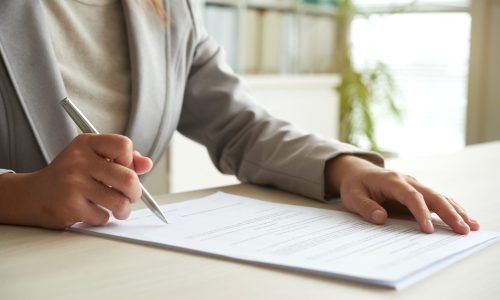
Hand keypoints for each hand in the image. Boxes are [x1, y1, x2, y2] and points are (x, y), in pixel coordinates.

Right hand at [0, 134, 152, 228]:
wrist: (32, 195)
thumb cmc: (70, 176)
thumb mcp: (93, 158)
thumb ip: (122, 160)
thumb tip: (146, 164)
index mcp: (86, 144)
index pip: (124, 145)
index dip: (130, 161)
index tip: (124, 169)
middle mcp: (79, 160)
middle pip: (128, 177)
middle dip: (135, 192)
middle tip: (131, 196)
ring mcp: (73, 183)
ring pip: (119, 201)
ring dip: (123, 209)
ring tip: (118, 209)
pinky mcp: (69, 206)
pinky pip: (102, 216)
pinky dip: (102, 218)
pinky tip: (92, 212)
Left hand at [324, 155, 479, 233]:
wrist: (357, 172)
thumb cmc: (354, 185)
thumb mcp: (352, 196)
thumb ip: (366, 207)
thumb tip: (380, 218)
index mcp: (391, 180)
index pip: (410, 196)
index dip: (420, 212)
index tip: (427, 229)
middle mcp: (407, 181)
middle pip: (432, 196)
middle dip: (448, 213)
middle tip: (462, 229)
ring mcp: (414, 185)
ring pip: (439, 197)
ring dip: (455, 211)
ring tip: (471, 227)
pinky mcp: (417, 192)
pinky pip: (437, 200)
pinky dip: (452, 209)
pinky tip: (464, 219)